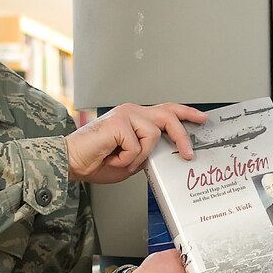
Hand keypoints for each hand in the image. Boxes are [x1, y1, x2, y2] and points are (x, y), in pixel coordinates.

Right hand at [67, 103, 204, 183]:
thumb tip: (166, 153)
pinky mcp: (120, 121)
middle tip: (188, 154)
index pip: (165, 110)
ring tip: (120, 160)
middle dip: (181, 136)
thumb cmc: (95, 161)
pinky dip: (127, 159)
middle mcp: (132, 111)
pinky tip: (112, 156)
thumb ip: (148, 152)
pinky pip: (138, 146)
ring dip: (139, 156)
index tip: (201, 119)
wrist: (71, 162)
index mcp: (134, 117)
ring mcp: (126, 114)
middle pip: (168, 116)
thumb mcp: (131, 159)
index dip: (185, 114)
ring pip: (154, 135)